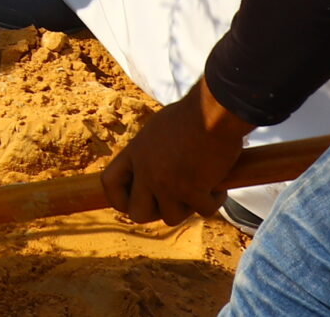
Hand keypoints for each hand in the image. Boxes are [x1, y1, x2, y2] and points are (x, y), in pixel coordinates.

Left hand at [101, 82, 255, 226]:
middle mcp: (145, 171)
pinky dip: (214, 200)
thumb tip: (150, 171)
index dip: (120, 198)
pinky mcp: (192, 190)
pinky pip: (204, 210)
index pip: (109, 183)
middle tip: (174, 201)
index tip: (135, 200)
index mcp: (134, 153)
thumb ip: (150, 153)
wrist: (211, 112)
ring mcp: (166, 183)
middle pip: (137, 213)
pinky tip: (219, 184)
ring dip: (189, 207)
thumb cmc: (191, 114)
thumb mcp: (157, 130)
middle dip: (156, 212)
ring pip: (171, 218)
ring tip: (200, 187)